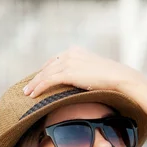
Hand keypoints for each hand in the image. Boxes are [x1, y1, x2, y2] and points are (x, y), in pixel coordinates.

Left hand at [23, 45, 145, 98]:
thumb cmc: (112, 78)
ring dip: (34, 84)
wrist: (119, 77)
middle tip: (28, 88)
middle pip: (47, 67)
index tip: (39, 79)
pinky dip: (39, 88)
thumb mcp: (95, 71)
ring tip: (27, 94)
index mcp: (76, 51)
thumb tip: (82, 82)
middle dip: (37, 78)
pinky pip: (48, 81)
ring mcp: (68, 62)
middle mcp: (70, 53)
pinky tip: (33, 95)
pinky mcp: (68, 72)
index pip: (55, 61)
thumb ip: (84, 72)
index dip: (45, 71)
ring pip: (45, 74)